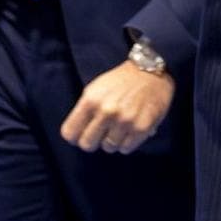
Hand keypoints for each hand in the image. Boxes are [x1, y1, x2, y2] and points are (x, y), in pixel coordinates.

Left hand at [60, 60, 174, 153]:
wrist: (150, 72)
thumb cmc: (120, 81)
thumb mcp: (95, 88)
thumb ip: (84, 110)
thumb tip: (75, 135)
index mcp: (91, 100)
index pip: (70, 132)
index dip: (74, 136)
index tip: (80, 135)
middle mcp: (106, 111)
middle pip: (87, 144)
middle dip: (92, 141)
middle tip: (100, 134)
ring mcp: (124, 121)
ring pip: (108, 148)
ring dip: (112, 141)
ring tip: (118, 127)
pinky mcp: (141, 128)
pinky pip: (126, 149)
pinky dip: (127, 143)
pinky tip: (129, 130)